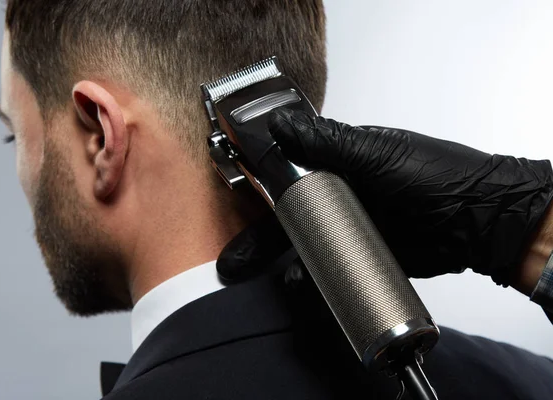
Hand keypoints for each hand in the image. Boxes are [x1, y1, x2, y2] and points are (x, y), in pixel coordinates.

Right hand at [218, 108, 552, 288]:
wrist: (479, 222)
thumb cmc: (436, 176)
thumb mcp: (378, 154)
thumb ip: (329, 141)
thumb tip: (280, 122)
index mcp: (339, 161)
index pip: (288, 170)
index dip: (260, 185)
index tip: (234, 198)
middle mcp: (340, 193)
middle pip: (288, 216)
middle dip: (260, 238)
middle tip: (234, 261)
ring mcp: (351, 227)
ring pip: (306, 245)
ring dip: (286, 263)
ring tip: (276, 279)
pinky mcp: (364, 255)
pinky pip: (331, 268)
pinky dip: (315, 280)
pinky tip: (305, 286)